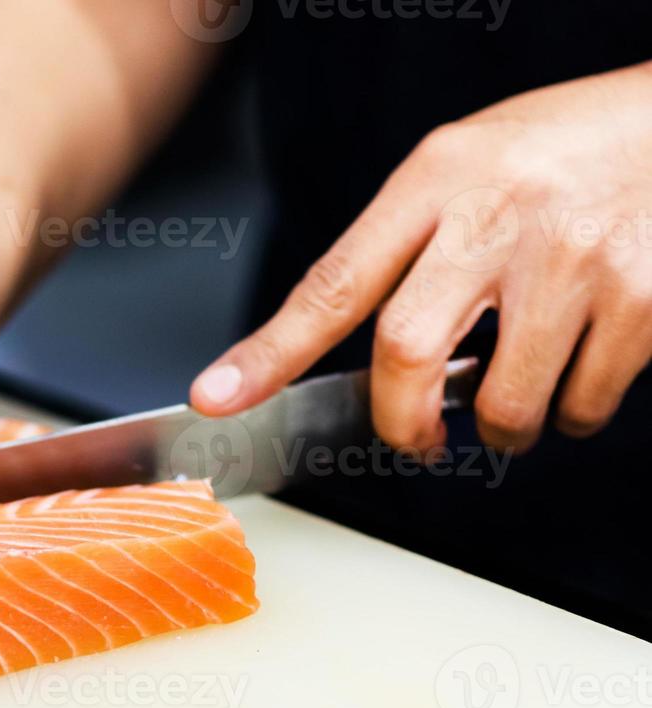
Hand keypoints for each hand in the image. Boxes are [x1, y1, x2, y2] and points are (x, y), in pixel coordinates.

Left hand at [191, 62, 651, 452]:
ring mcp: (572, 262)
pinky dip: (573, 412)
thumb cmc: (563, 150)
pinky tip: (577, 364)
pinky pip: (583, 406)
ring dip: (501, 427)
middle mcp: (497, 218)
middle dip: (401, 424)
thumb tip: (363, 352)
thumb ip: (408, 244)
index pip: (333, 283)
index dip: (268, 353)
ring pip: (502, 405)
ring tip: (516, 389)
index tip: (216, 397)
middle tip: (417, 438)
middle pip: (404, 355)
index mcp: (438, 180)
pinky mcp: (641, 303)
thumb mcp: (465, 163)